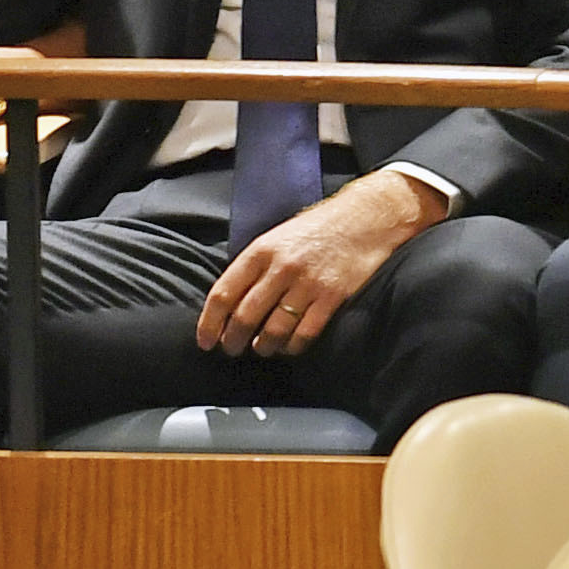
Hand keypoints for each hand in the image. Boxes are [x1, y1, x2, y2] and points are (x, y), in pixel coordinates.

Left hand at [197, 170, 447, 359]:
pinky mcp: (331, 298)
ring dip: (263, 347)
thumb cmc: (317, 228)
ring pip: (274, 330)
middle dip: (233, 341)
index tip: (204, 341)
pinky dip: (292, 347)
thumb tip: (231, 301)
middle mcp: (280, 267)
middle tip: (230, 351)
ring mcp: (307, 284)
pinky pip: (305, 334)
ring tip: (261, 349)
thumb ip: (255, 266)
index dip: (209, 322)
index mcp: (261, 250)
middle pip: (245, 316)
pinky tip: (288, 347)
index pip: (224, 293)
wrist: (365, 218)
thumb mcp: (277, 237)